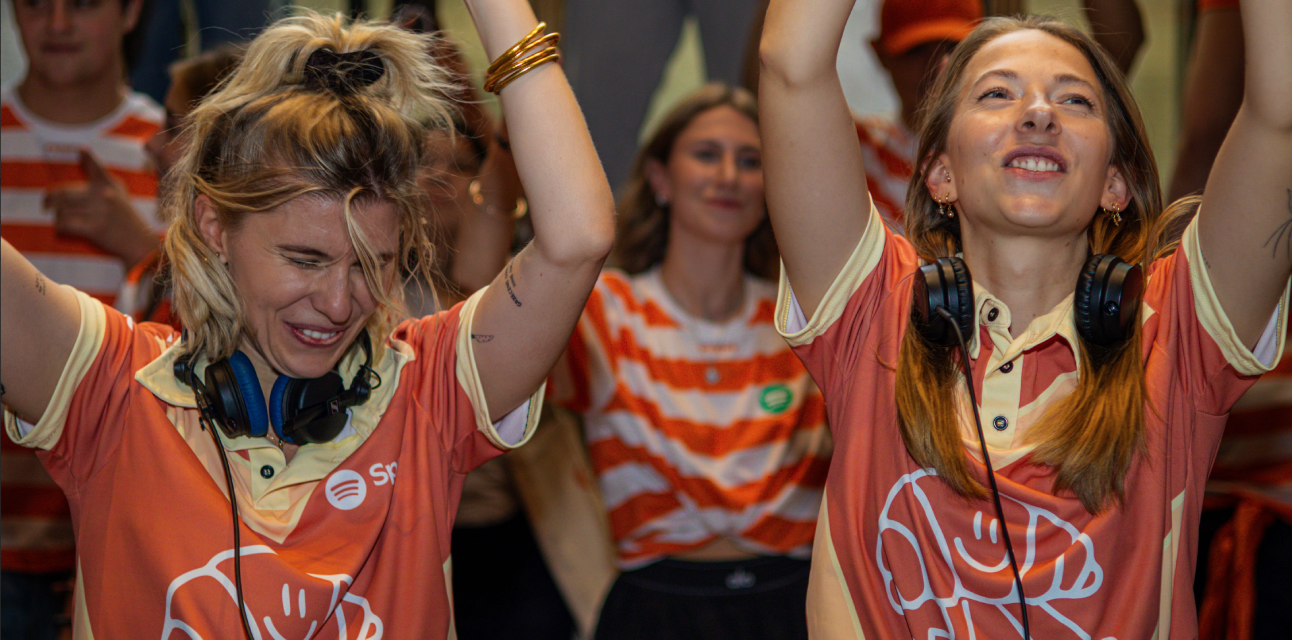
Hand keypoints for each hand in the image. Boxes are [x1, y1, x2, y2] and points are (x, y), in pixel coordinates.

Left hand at [44, 150, 159, 267]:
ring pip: (62, 211)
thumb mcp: (117, 193)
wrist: (138, 241)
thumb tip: (81, 151)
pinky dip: (60, 227)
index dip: (88, 157)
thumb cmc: (124, 216)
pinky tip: (64, 228)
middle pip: (63, 194)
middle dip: (49, 200)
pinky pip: (66, 225)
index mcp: (108, 186)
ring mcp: (99, 212)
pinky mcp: (95, 229)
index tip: (82, 150)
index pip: (96, 167)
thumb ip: (99, 175)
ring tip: (62, 220)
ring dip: (58, 216)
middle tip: (46, 204)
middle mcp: (104, 196)